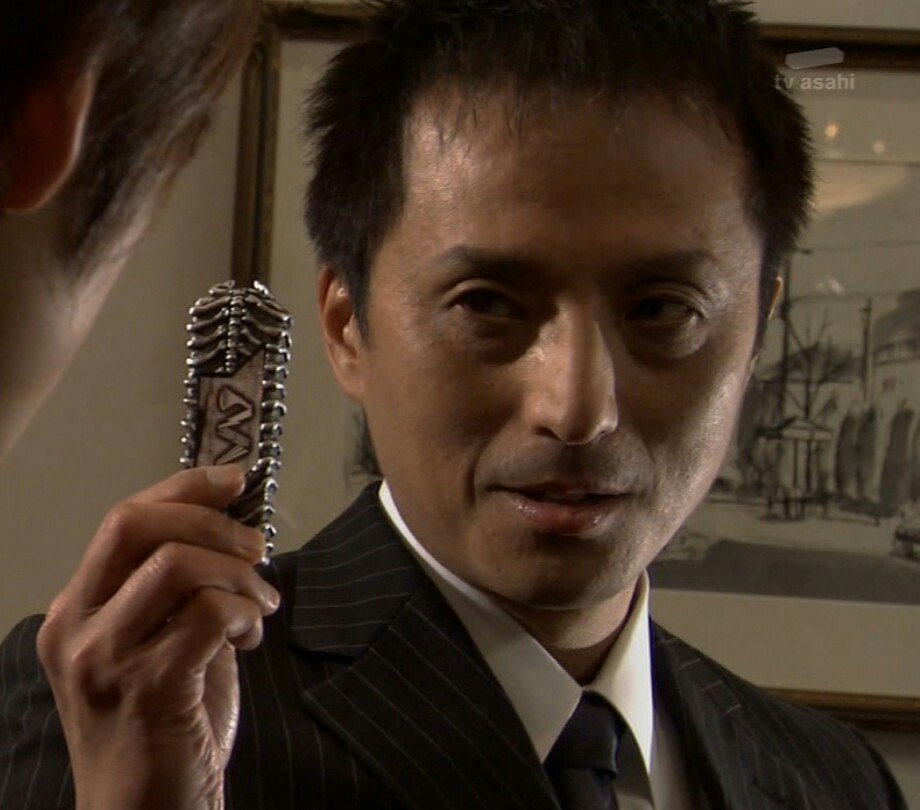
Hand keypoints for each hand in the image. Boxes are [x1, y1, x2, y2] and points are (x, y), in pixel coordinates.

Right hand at [36, 466, 280, 809]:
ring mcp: (106, 659)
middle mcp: (78, 627)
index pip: (124, 519)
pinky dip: (245, 612)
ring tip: (262, 606)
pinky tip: (252, 637)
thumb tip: (234, 533)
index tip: (234, 478)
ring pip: (177, 565)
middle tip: (256, 547)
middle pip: (135, 525)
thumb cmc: (163, 726)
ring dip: (239, 574)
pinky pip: (208, 614)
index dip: (184, 487)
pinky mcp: (147, 687)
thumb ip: (182, 590)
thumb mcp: (159, 644)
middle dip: (210, 522)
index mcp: (78, 609)